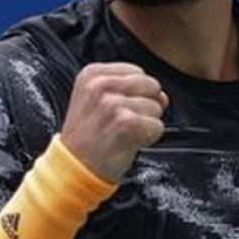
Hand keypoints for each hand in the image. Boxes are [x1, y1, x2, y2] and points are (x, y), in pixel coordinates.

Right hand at [60, 63, 167, 181]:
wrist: (75, 167)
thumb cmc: (89, 136)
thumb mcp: (96, 99)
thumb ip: (128, 88)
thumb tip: (162, 96)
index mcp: (92, 73)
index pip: (137, 72)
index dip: (135, 94)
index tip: (116, 110)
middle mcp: (101, 85)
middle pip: (151, 86)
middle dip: (145, 106)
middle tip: (122, 123)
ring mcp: (113, 103)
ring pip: (156, 107)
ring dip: (145, 124)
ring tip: (121, 133)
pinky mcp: (126, 123)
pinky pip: (158, 127)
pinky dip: (148, 138)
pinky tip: (128, 143)